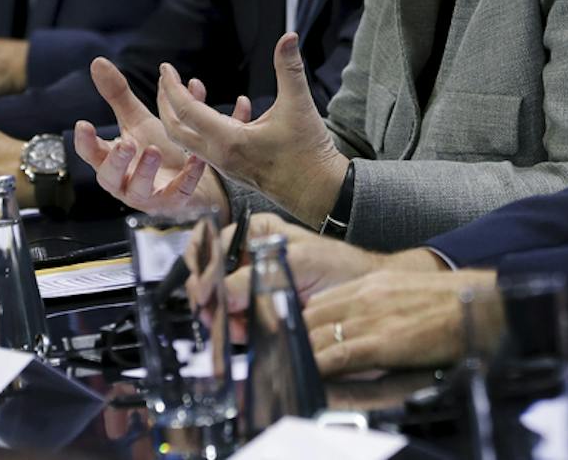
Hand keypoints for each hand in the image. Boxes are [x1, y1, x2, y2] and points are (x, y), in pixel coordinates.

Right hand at [74, 57, 228, 215]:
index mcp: (113, 161)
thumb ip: (118, 96)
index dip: (85, 142)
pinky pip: (179, 193)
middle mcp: (126, 182)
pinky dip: (188, 175)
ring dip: (146, 170)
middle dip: (117, 161)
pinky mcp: (174, 203)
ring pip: (141, 190)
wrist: (195, 183)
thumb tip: (98, 62)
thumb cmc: (159, 153)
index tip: (83, 125)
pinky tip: (196, 158)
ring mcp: (149, 196)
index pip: (91, 154)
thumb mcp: (138, 122)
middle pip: (110, 177)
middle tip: (125, 143)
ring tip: (153, 150)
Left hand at [158, 33, 346, 227]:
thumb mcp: (299, 105)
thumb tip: (289, 36)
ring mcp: (225, 166)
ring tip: (192, 88)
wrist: (319, 194)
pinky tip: (241, 106)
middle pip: (176, 129)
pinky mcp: (235, 170)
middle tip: (166, 78)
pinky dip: (210, 124)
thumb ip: (289, 68)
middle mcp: (220, 156)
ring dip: (185, 114)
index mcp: (229, 141)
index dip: (172, 86)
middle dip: (166, 102)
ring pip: (190, 140)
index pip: (186, 111)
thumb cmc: (309, 154)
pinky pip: (209, 146)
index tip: (165, 67)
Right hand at [219, 213, 391, 320]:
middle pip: (209, 276)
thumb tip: (219, 295)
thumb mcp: (298, 263)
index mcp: (253, 232)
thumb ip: (256, 275)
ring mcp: (250, 285)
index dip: (202, 268)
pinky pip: (233, 320)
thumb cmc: (339, 268)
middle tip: (217, 318)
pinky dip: (234, 330)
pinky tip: (245, 334)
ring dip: (222, 318)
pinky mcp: (256, 311)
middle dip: (210, 299)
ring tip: (239, 329)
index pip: (212, 244)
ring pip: (218, 302)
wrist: (365, 297)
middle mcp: (247, 256)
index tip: (204, 294)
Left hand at [303, 266, 497, 375]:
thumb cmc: (446, 302)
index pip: (318, 303)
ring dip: (303, 355)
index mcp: (368, 284)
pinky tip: (313, 375)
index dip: (301, 322)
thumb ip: (374, 301)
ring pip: (318, 337)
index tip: (294, 336)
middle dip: (296, 339)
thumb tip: (354, 319)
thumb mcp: (402, 289)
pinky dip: (320, 367)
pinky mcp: (381, 342)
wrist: (474, 306)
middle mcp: (363, 297)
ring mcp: (370, 318)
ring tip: (294, 369)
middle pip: (311, 319)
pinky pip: (338, 356)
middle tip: (287, 356)